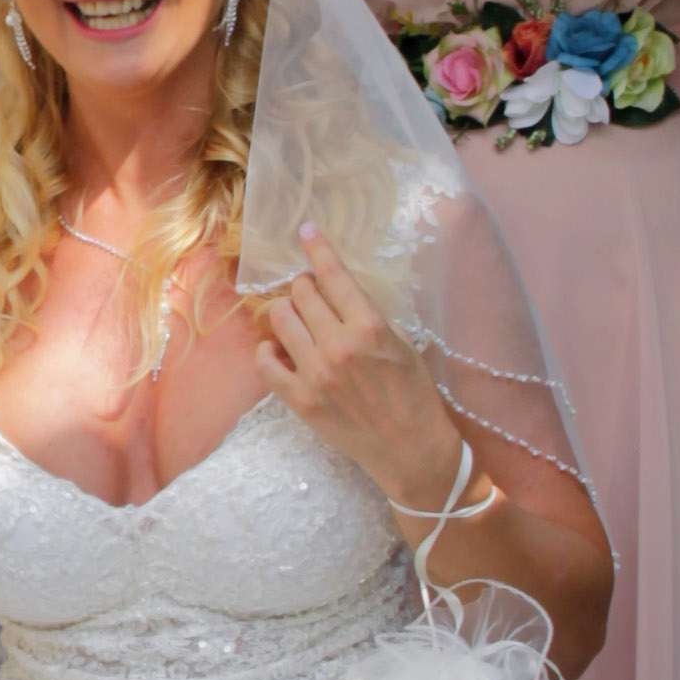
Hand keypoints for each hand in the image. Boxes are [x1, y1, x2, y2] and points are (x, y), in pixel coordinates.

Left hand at [251, 228, 466, 508]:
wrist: (410, 449)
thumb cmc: (414, 394)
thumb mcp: (402, 343)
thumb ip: (367, 315)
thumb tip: (335, 290)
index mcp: (370, 327)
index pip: (334, 276)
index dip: (318, 248)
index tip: (306, 230)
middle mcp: (339, 346)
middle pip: (301, 293)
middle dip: (304, 286)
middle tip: (311, 293)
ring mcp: (315, 374)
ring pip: (280, 319)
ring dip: (286, 312)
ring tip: (298, 320)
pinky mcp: (300, 400)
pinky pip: (266, 363)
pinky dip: (268, 350)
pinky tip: (280, 349)